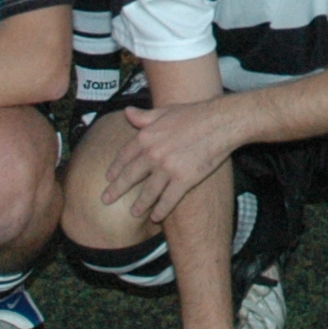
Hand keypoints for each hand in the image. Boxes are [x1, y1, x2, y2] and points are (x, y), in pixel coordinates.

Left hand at [102, 101, 239, 225]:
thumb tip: (127, 112)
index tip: (108, 177)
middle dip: (117, 190)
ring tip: (133, 212)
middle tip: (106, 200)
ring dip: (139, 204)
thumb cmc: (195, 114)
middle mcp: (153, 154)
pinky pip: (168, 200)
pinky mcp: (183, 180)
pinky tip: (156, 217)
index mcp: (146, 136)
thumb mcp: (165, 111)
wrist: (221, 123)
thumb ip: (144, 116)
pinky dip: (161, 210)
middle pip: (130, 176)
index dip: (115, 168)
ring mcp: (167, 169)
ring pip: (148, 192)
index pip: (124, 156)